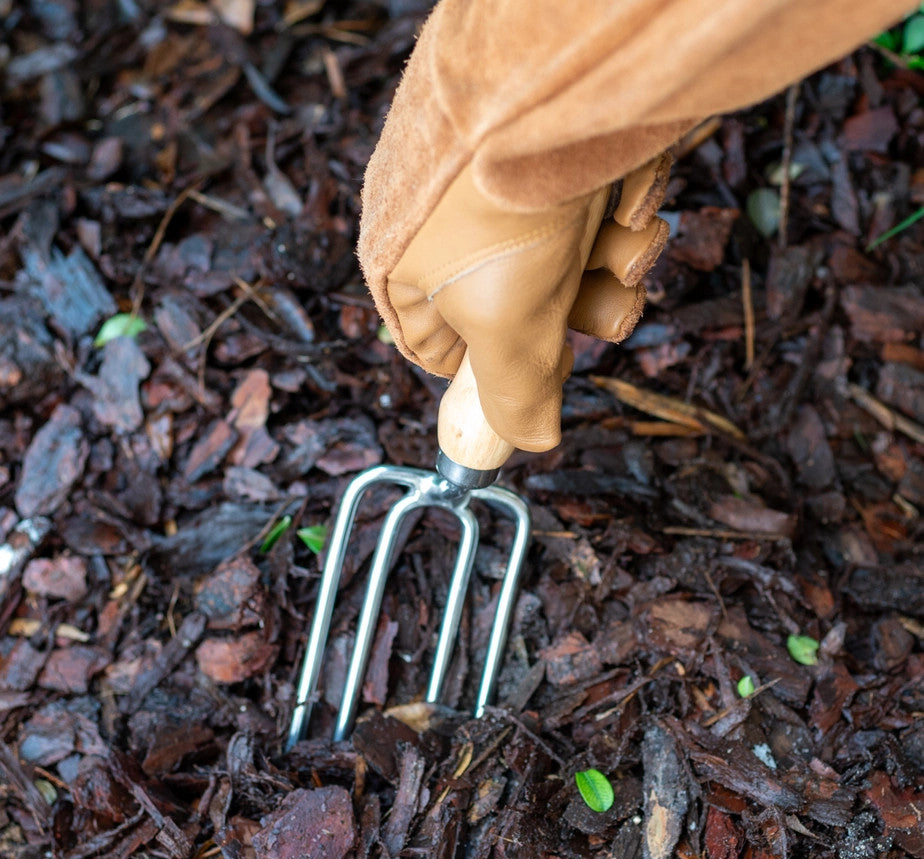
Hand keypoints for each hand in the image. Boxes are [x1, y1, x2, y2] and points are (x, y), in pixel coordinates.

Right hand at [380, 153, 670, 451]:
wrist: (559, 69)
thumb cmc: (499, 203)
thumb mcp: (504, 324)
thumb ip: (515, 396)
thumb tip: (532, 444)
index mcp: (412, 273)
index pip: (447, 352)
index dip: (503, 367)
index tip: (543, 367)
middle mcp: (460, 235)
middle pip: (531, 318)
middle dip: (574, 314)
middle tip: (593, 299)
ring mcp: (517, 198)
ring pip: (580, 273)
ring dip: (613, 267)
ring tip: (619, 237)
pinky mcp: (569, 164)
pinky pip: (606, 218)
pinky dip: (628, 215)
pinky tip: (629, 193)